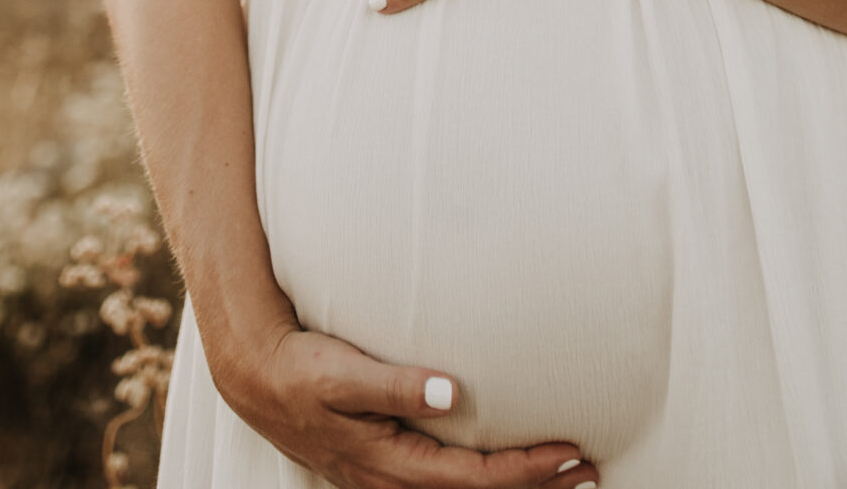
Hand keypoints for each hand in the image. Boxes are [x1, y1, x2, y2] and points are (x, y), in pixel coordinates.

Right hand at [224, 322, 598, 485]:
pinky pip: (449, 487)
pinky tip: (506, 468)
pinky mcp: (387, 468)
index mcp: (389, 463)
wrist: (255, 379)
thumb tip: (453, 393)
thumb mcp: (342, 373)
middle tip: (591, 471)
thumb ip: (396, 384)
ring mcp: (389, 482)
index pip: (475, 480)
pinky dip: (487, 482)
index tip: (570, 450)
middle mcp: (393, 483)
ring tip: (567, 476)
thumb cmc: (300, 370)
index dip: (526, 470)